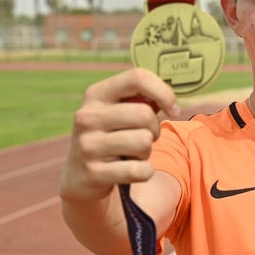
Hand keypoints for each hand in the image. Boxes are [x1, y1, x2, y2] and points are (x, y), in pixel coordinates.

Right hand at [59, 68, 179, 201]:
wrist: (80, 176)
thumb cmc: (113, 135)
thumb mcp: (120, 111)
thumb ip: (143, 99)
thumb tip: (170, 102)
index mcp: (96, 94)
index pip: (137, 78)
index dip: (164, 92)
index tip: (174, 110)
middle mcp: (87, 116)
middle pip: (145, 114)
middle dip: (154, 129)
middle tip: (145, 137)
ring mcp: (87, 145)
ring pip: (144, 142)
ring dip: (147, 152)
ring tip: (132, 154)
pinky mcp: (92, 173)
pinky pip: (140, 170)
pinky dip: (144, 172)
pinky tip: (130, 170)